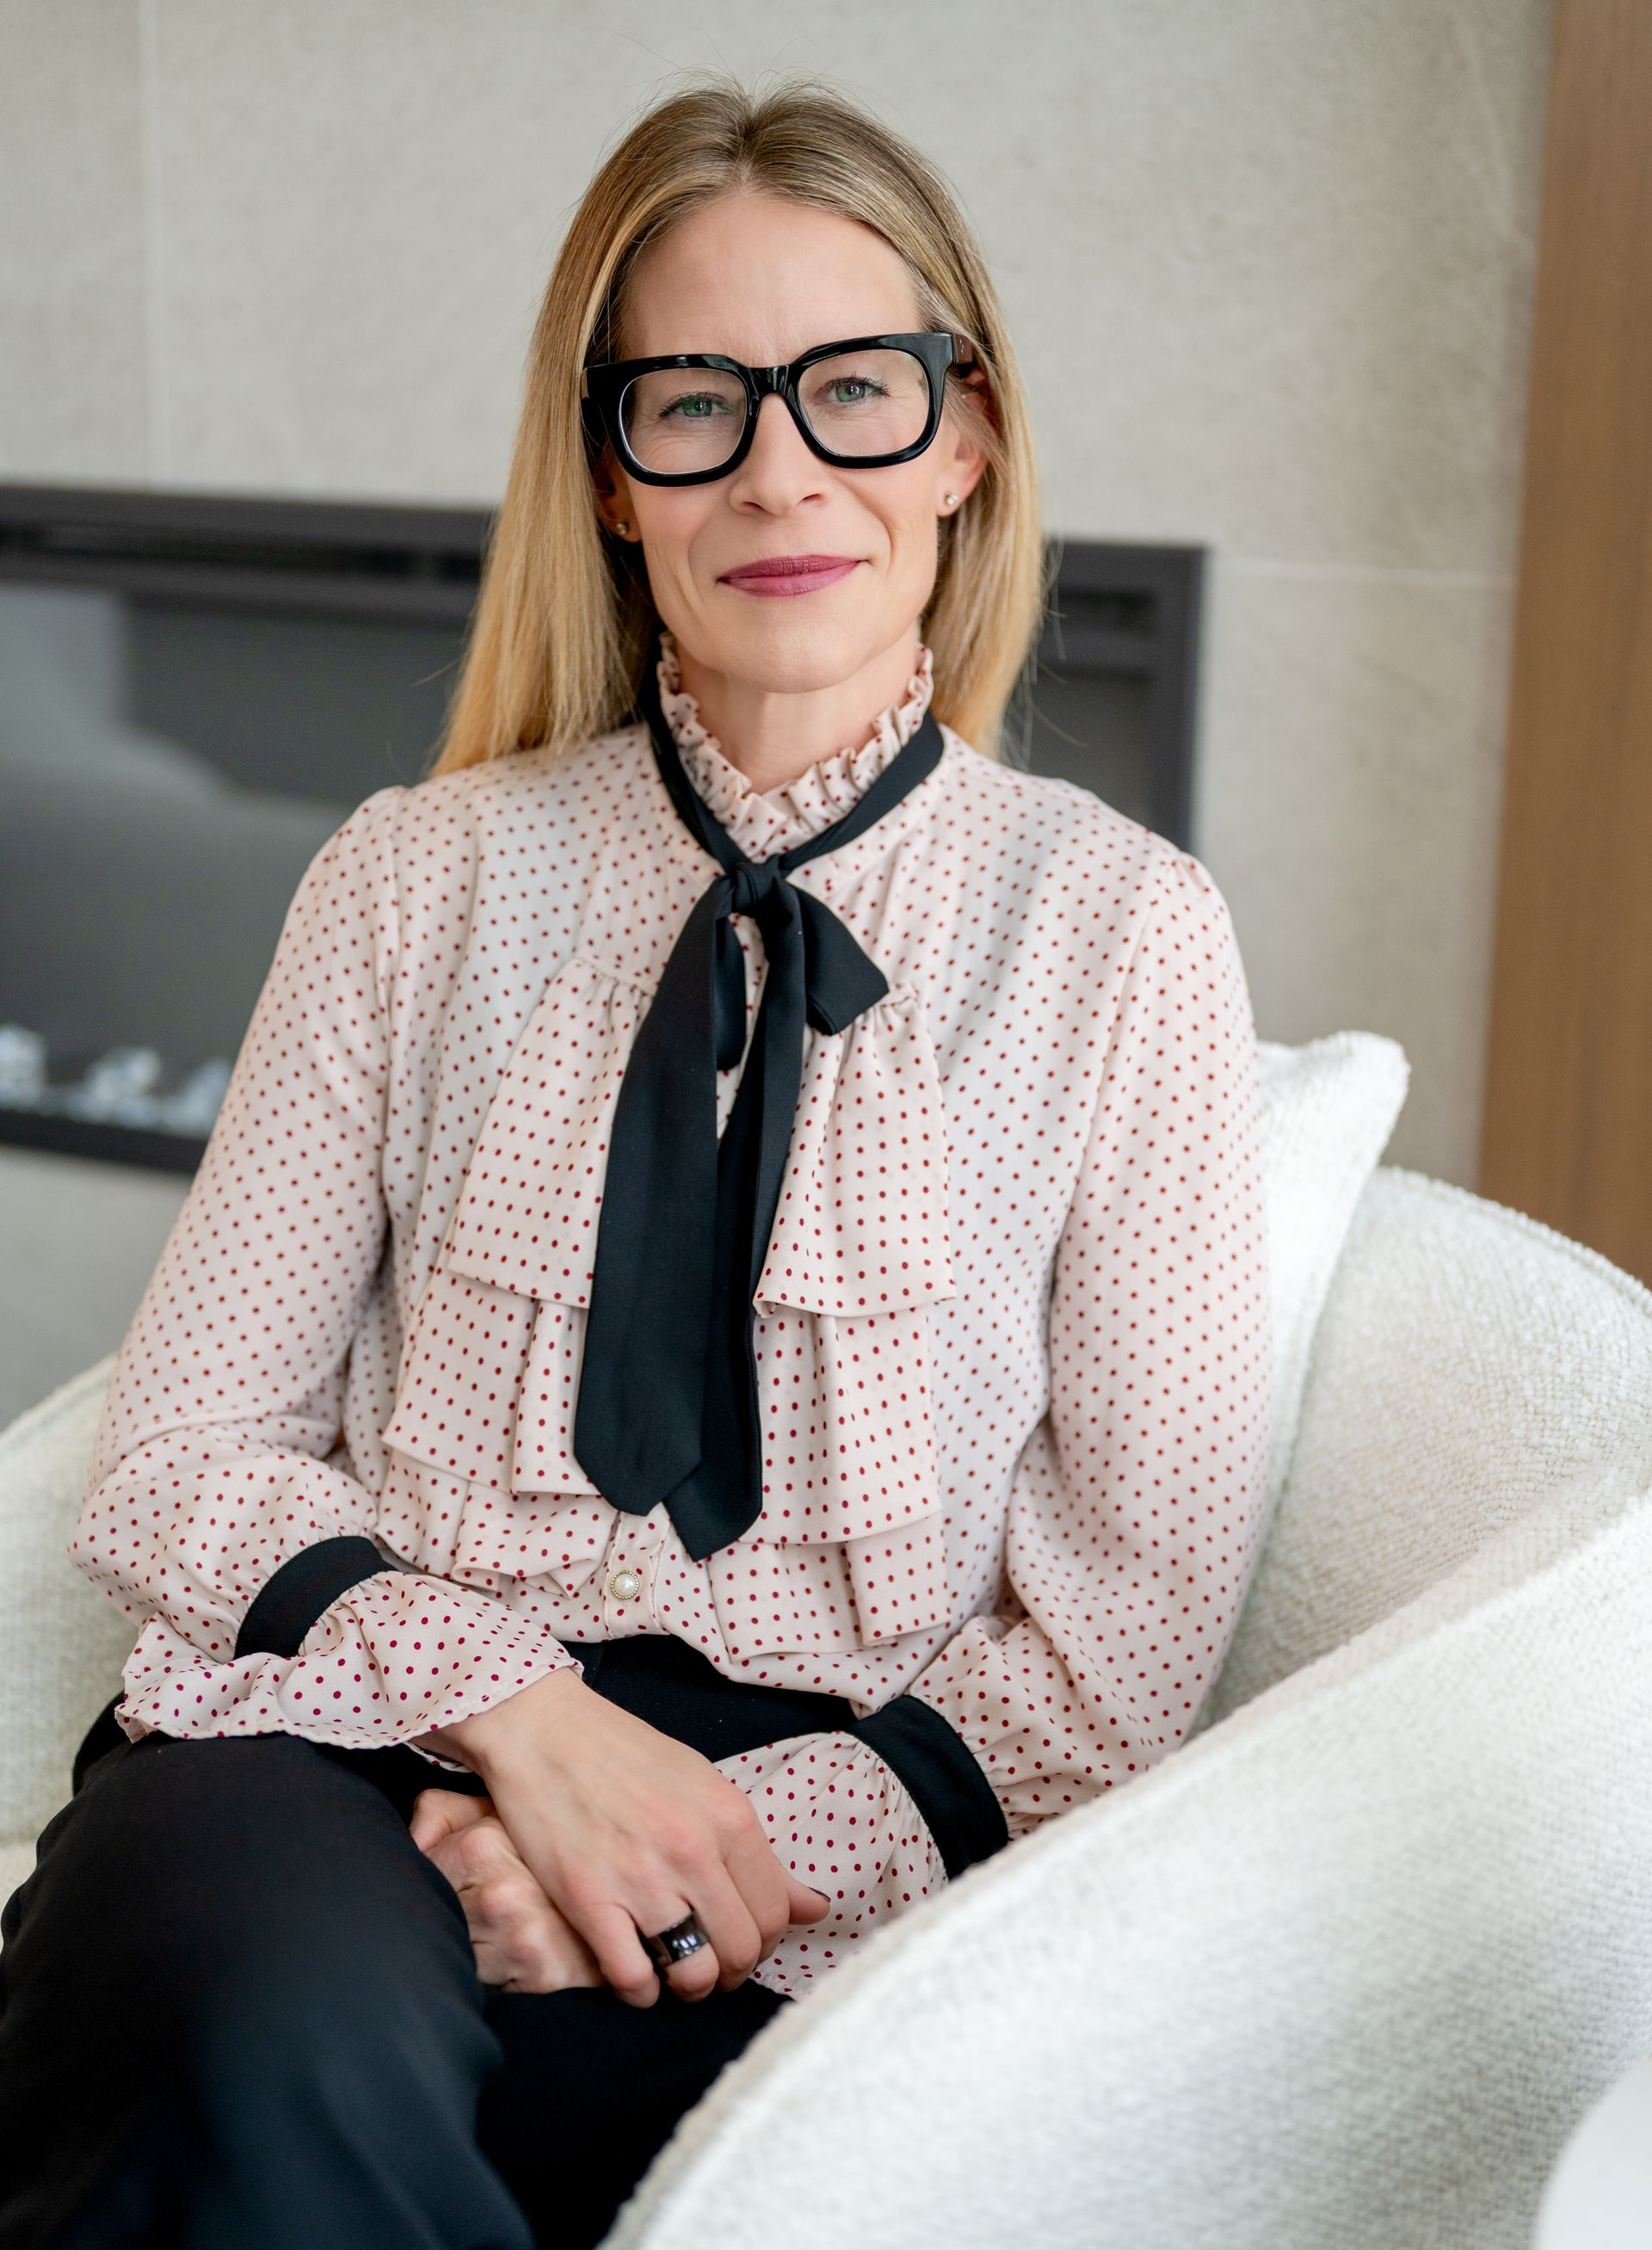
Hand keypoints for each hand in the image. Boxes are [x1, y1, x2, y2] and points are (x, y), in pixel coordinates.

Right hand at [419, 1667, 829, 2008]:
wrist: (545, 1729)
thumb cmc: (627, 1755)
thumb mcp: (705, 1787)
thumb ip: (758, 1853)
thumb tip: (816, 1909)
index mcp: (729, 1819)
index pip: (777, 1914)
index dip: (765, 1940)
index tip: (743, 1939)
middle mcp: (692, 1850)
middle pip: (742, 1951)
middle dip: (732, 1972)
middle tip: (711, 1963)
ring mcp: (640, 1877)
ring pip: (694, 1975)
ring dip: (689, 1988)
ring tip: (674, 1972)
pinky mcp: (587, 1898)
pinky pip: (631, 1978)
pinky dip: (638, 1993)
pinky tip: (633, 1975)